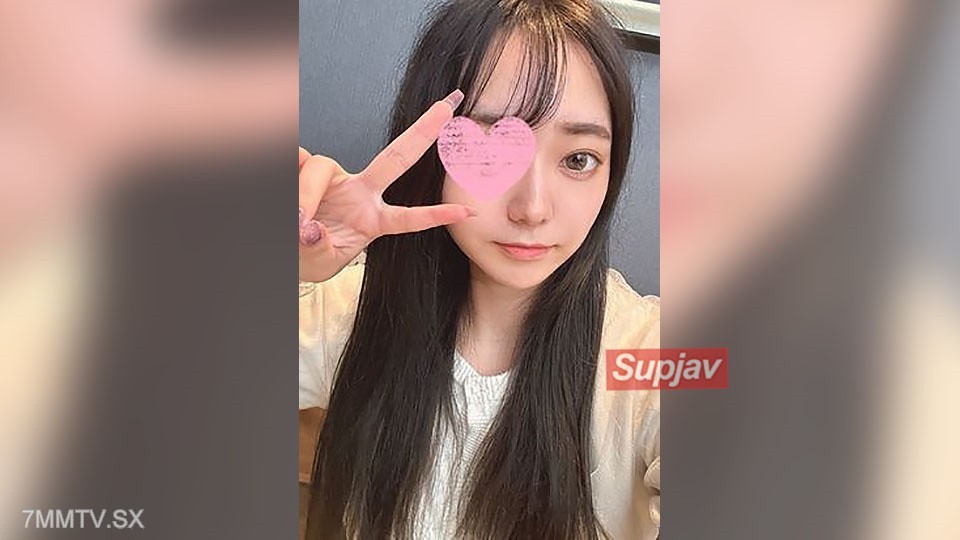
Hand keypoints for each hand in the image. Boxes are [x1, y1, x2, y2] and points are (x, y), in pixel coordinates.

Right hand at [298, 89, 472, 281]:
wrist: (288, 248)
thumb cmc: (309, 256)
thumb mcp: (320, 264)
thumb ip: (319, 250)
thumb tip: (309, 226)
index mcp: (372, 220)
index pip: (407, 218)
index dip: (435, 216)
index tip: (466, 213)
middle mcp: (359, 193)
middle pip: (396, 158)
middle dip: (423, 132)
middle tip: (447, 107)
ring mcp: (335, 179)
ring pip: (323, 167)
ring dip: (307, 193)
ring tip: (298, 219)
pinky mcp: (306, 168)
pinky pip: (298, 160)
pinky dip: (293, 182)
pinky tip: (290, 200)